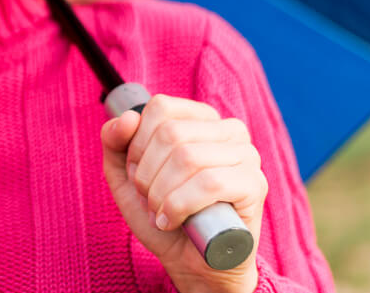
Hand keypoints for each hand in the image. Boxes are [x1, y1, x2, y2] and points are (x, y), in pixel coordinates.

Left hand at [100, 95, 268, 292]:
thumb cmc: (160, 213)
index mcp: (200, 118)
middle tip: (148, 198)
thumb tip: (128, 117)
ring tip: (160, 212)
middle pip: (170, 133)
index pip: (161, 108)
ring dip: (160, 193)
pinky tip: (172, 221)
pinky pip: (209, 184)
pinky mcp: (254, 185)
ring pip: (188, 157)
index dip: (137, 144)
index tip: (137, 172)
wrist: (189, 262)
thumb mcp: (124, 175)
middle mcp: (228, 130)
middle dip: (146, 173)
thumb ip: (114, 140)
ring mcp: (246, 155)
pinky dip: (179, 206)